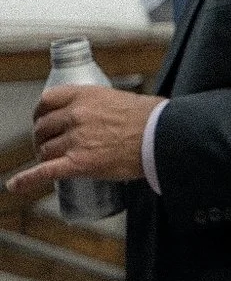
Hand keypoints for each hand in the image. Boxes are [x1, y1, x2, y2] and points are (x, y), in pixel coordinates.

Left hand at [5, 86, 160, 194]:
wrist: (164, 136)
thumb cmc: (153, 118)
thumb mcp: (123, 99)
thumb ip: (104, 105)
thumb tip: (105, 115)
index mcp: (85, 95)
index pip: (48, 100)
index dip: (40, 112)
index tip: (41, 118)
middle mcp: (76, 115)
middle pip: (43, 128)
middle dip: (43, 137)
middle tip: (50, 144)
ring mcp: (75, 140)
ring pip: (45, 150)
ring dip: (45, 156)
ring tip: (53, 162)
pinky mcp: (78, 164)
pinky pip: (45, 172)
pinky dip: (26, 180)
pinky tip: (15, 185)